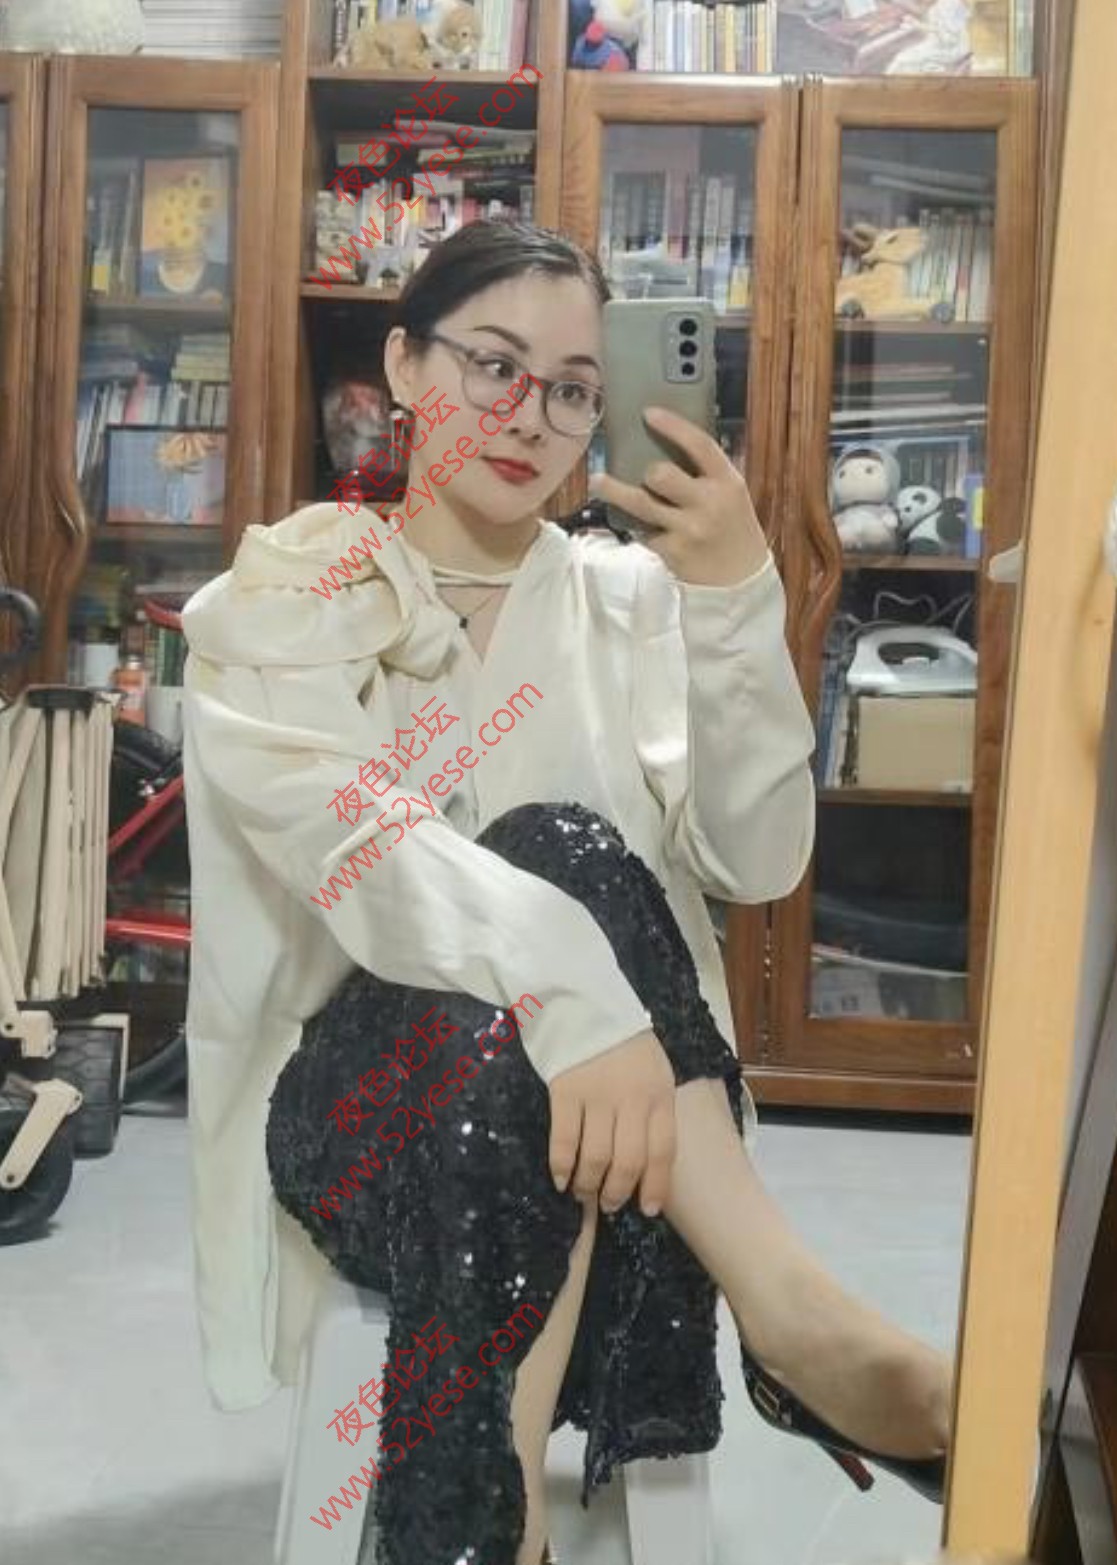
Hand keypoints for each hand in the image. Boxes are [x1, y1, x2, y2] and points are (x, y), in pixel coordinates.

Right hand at [548, 1029, 676, 1217]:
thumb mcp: (654, 1070)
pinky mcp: (565, 1091)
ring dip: (590, 1185)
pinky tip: (562, 1179)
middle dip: (619, 1192)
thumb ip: (653, 1108)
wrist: (584, 1002)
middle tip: (610, 1204)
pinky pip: (564, 1141)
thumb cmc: (623, 1041)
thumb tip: (646, 1160)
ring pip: (597, 1158)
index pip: (663, 1151)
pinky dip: (562, 1167)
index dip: (656, 1186)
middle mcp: (633, 1098)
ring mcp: (598, 1095)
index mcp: (659, 1093)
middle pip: (629, 1162)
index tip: (648, 1209)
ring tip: (585, 1193)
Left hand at [588, 406, 770, 586]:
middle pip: (661, 474)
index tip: (648, 413)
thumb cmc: (732, 527)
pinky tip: (640, 526)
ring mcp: (688, 529)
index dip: (672, 426)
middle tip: (642, 472)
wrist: (741, 579)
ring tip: (597, 481)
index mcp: (727, 481)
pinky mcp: (671, 551)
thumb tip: (668, 441)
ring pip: (640, 503)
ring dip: (613, 490)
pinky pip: (642, 531)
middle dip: (646, 471)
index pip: (699, 445)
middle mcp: (708, 503)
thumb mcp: (732, 494)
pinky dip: (639, 527)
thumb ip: (707, 472)